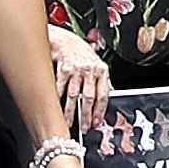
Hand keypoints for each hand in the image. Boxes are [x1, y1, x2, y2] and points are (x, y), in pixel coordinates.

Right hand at [46, 24, 109, 139]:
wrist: (67, 40)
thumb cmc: (82, 53)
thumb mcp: (98, 65)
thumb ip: (103, 82)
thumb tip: (111, 96)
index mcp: (102, 71)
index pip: (103, 94)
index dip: (100, 111)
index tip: (97, 122)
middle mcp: (90, 69)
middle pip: (89, 97)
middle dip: (87, 115)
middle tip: (84, 127)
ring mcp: (77, 68)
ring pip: (74, 95)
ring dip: (71, 111)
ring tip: (70, 122)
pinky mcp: (64, 67)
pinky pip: (61, 86)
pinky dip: (58, 99)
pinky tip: (57, 107)